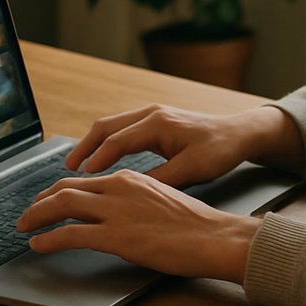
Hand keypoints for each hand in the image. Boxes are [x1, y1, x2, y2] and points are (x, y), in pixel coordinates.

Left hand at [15, 169, 260, 281]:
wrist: (213, 236)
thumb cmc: (195, 224)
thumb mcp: (161, 199)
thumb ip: (135, 200)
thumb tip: (117, 213)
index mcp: (130, 178)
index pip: (83, 180)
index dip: (58, 191)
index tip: (46, 201)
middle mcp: (119, 187)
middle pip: (65, 187)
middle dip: (40, 201)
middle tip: (27, 214)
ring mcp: (116, 211)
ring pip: (62, 205)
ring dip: (36, 216)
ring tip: (24, 227)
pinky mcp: (117, 236)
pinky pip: (71, 234)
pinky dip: (49, 238)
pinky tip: (39, 245)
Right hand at [64, 103, 303, 187]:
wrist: (240, 132)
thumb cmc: (220, 150)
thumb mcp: (193, 169)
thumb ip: (161, 180)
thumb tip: (132, 192)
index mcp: (158, 123)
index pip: (117, 141)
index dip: (97, 160)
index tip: (82, 178)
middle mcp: (151, 113)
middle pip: (106, 127)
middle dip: (84, 147)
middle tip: (66, 169)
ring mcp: (152, 114)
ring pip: (111, 124)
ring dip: (92, 143)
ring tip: (76, 165)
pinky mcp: (155, 120)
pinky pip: (122, 127)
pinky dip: (106, 141)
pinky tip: (101, 158)